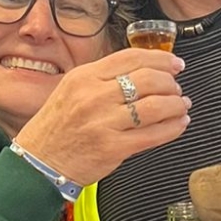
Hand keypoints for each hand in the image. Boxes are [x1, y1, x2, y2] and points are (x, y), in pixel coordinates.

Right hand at [14, 49, 188, 185]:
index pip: (132, 57)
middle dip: (171, 82)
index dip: (160, 58)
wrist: (39, 162)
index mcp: (85, 76)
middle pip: (149, 79)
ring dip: (176, 104)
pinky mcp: (114, 148)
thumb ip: (103, 78)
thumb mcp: (72, 89)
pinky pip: (154, 134)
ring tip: (181, 105)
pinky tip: (179, 123)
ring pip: (156, 106)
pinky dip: (174, 127)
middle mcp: (95, 96)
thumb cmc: (56, 127)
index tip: (174, 63)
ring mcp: (104, 122)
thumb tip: (143, 70)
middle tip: (177, 87)